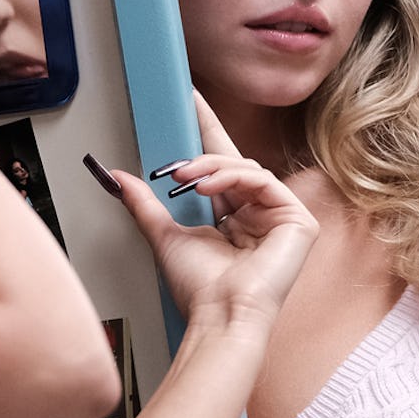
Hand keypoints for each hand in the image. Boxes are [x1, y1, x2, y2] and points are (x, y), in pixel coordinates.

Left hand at [116, 95, 317, 331]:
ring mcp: (281, 218)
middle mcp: (259, 215)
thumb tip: (119, 178)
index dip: (206, 132)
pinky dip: (233, 178)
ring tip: (183, 178)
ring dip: (210, 167)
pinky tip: (208, 187)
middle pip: (235, 162)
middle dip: (203, 147)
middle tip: (177, 136)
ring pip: (247, 169)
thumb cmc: (199, 290)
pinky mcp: (299, 222)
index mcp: (233, 218)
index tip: (189, 100)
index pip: (220, 166)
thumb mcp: (164, 236)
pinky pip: (264, 181)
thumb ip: (145, 205)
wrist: (219, 317)